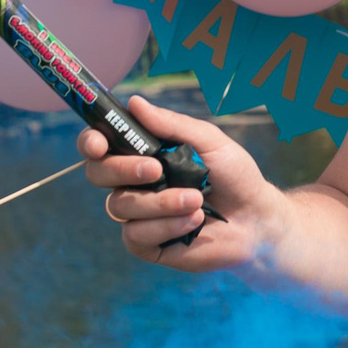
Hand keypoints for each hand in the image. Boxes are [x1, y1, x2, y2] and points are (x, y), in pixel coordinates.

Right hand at [79, 96, 284, 272]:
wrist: (257, 220)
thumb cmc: (235, 176)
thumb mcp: (210, 142)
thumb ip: (172, 125)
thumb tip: (134, 103)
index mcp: (143, 154)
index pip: (101, 145)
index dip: (90, 142)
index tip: (99, 143)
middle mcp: (134, 183)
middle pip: (98, 173)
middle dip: (122, 169)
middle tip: (156, 170)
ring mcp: (139, 215)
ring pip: (120, 206)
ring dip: (161, 203)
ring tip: (197, 200)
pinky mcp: (148, 244)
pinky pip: (136, 236)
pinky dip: (166, 226)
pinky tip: (193, 222)